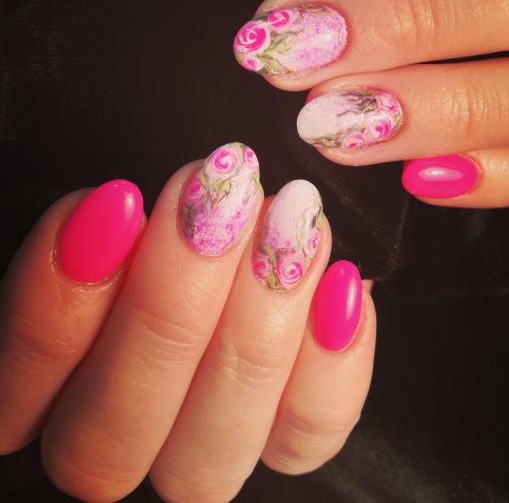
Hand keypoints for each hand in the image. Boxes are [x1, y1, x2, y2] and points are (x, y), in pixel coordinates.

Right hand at [0, 143, 374, 500]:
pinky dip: (328, 365)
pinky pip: (302, 438)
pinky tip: (339, 285)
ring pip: (208, 453)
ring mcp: (198, 451)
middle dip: (172, 304)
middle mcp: (117, 440)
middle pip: (113, 434)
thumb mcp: (124, 213)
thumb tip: (116, 217)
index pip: (19, 389)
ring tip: (291, 222)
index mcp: (50, 390)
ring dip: (257, 325)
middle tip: (223, 194)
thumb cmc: (174, 218)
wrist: (240, 237)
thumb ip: (104, 230)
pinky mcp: (279, 440)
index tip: (118, 201)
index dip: (60, 301)